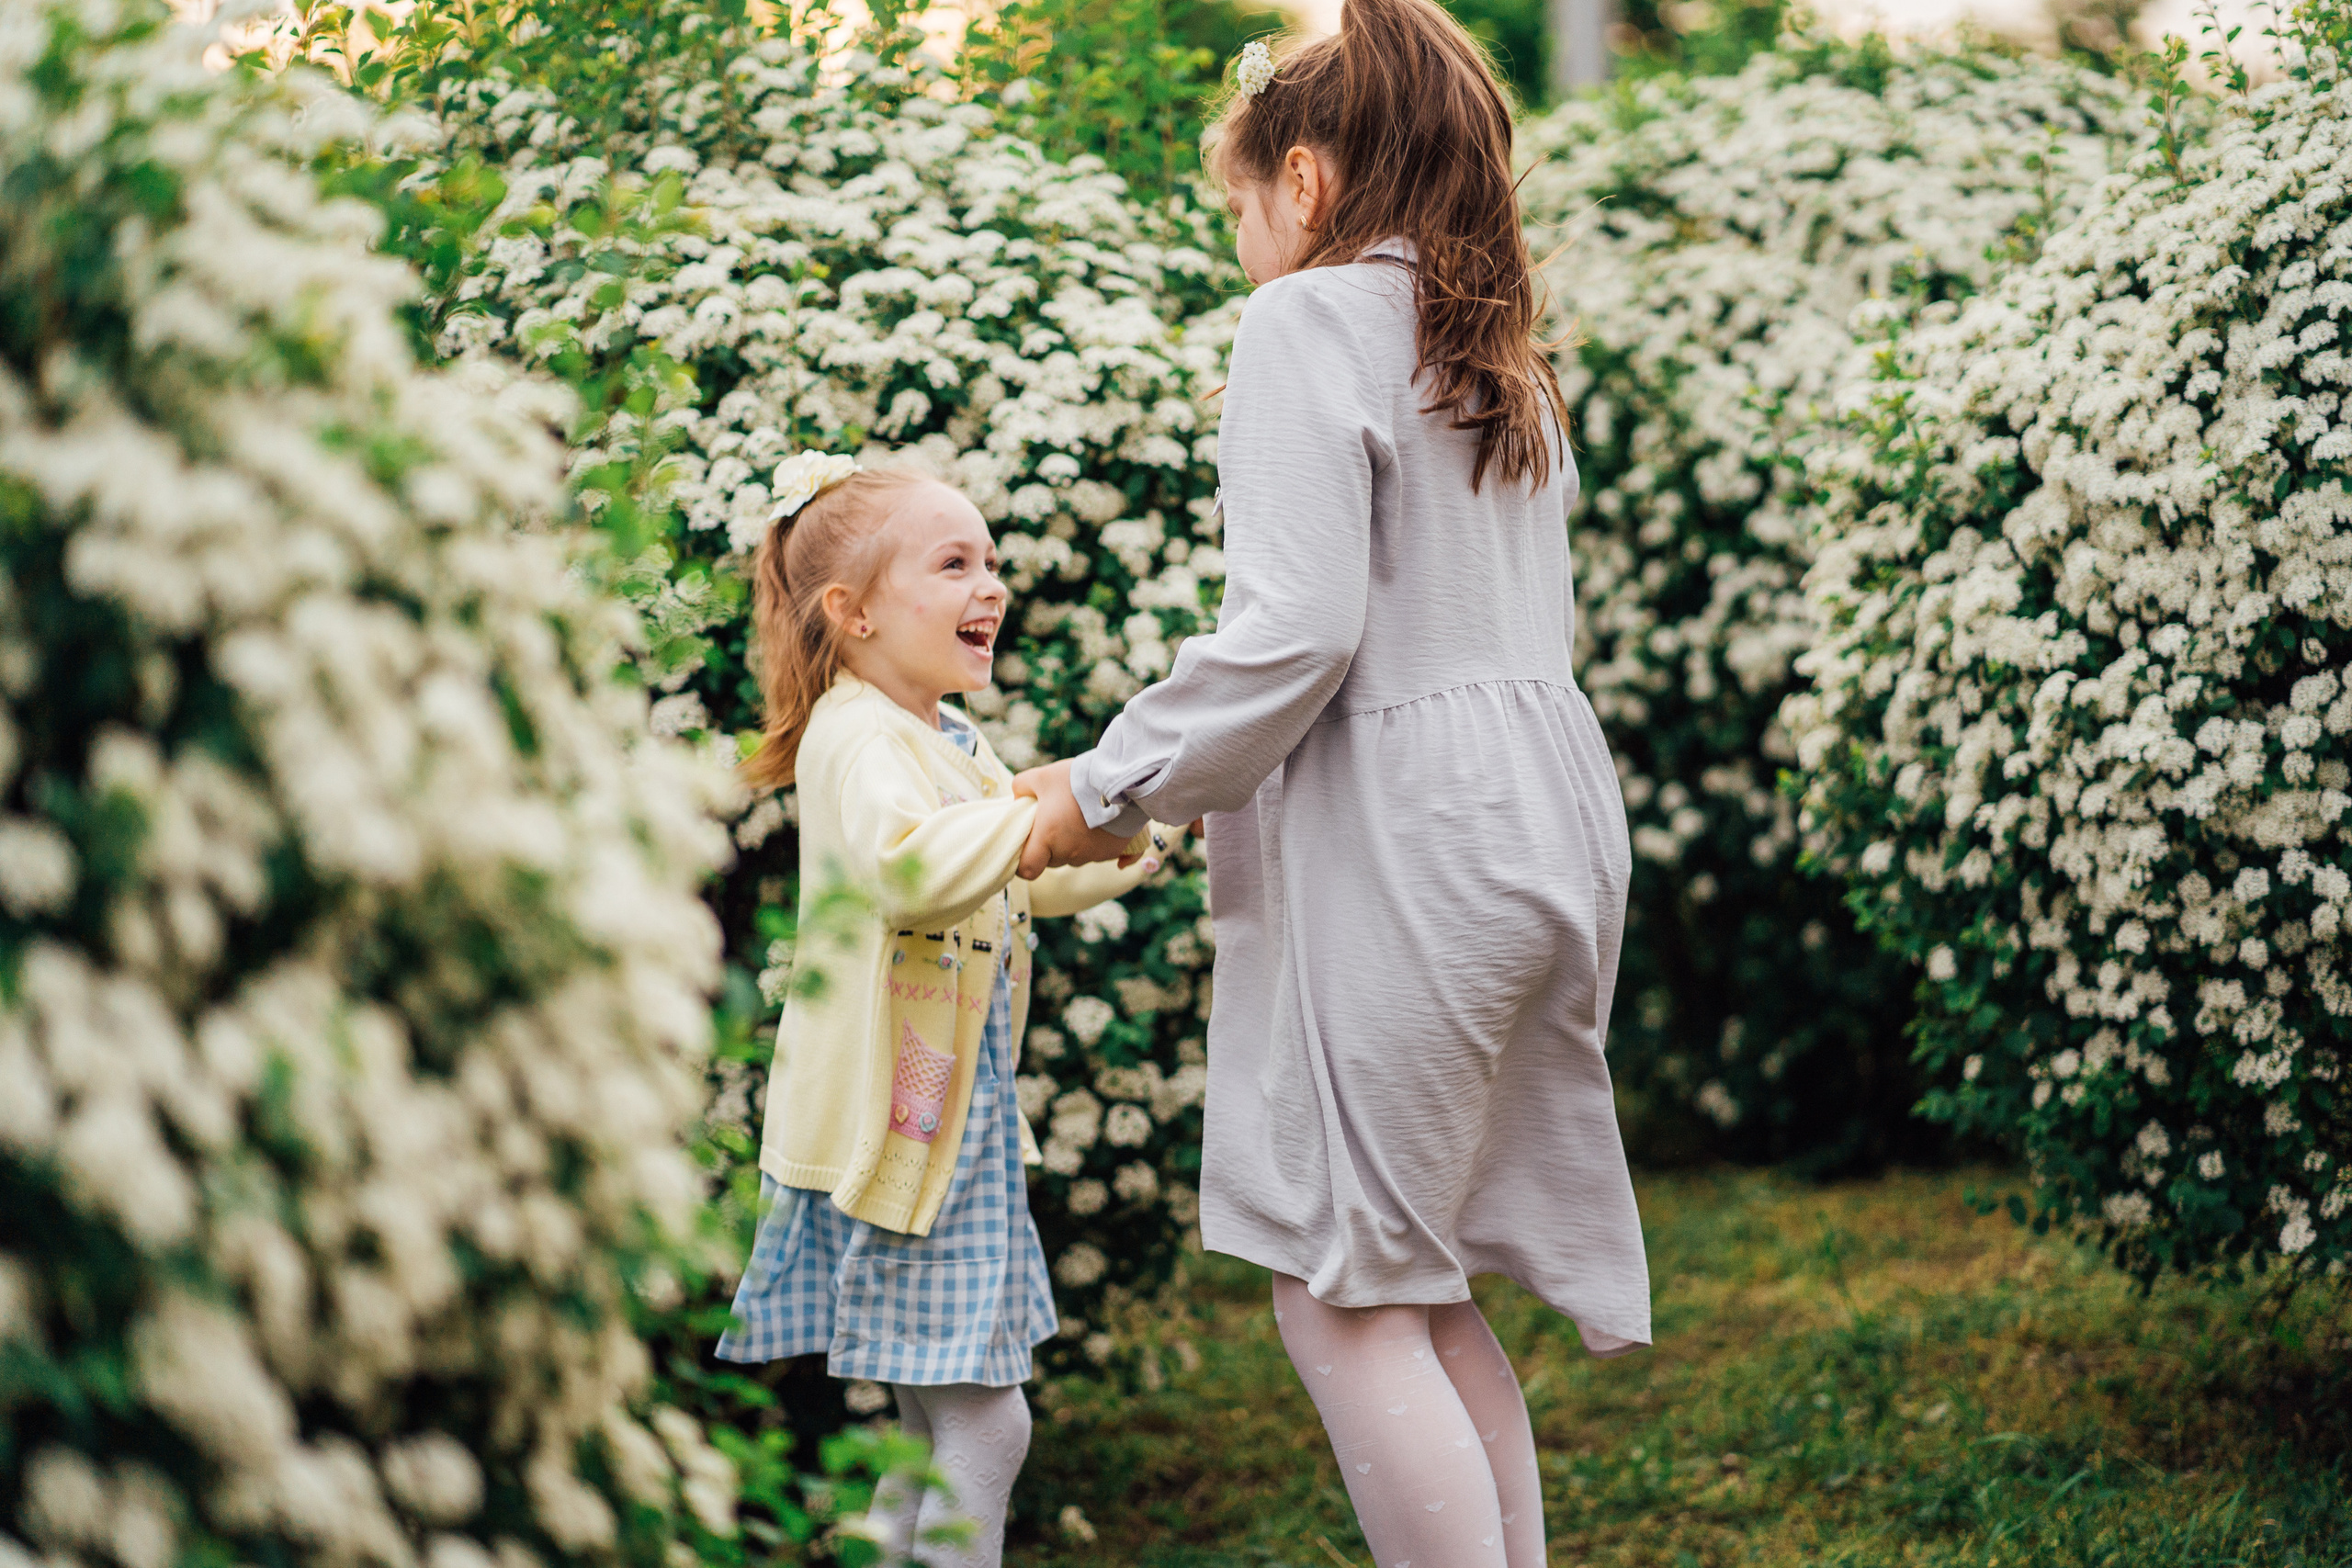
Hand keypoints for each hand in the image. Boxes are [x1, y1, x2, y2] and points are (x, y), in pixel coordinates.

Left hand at [1011, 761, 1139, 878]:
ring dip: (1074, 843)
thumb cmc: (1077, 779)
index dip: (1024, 862)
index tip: (1027, 848)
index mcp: (1048, 838)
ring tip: (1080, 816)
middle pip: (1052, 861)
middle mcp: (1070, 852)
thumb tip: (1018, 799)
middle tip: (1056, 820)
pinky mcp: (1113, 851)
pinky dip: (1097, 844)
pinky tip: (1102, 826)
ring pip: (1075, 857)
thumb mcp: (1042, 776)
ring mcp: (1093, 855)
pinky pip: (1099, 854)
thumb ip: (1021, 786)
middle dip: (1050, 846)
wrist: (1121, 779)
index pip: (1028, 869)